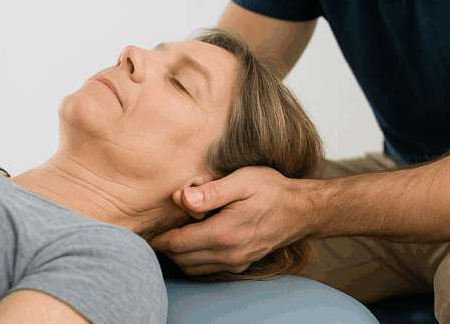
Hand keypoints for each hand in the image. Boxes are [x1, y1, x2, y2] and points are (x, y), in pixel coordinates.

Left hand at [149, 166, 312, 275]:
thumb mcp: (243, 180)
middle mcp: (228, 253)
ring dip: (178, 255)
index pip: (177, 243)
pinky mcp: (241, 263)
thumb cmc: (272, 190)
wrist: (302, 210)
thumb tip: (180, 198)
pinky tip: (193, 243)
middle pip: (181, 258)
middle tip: (155, 232)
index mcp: (224, 233)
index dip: (159, 237)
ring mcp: (236, 261)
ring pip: (192, 267)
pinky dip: (194, 260)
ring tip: (171, 237)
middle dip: (165, 247)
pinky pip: (207, 269)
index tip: (148, 229)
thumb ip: (210, 191)